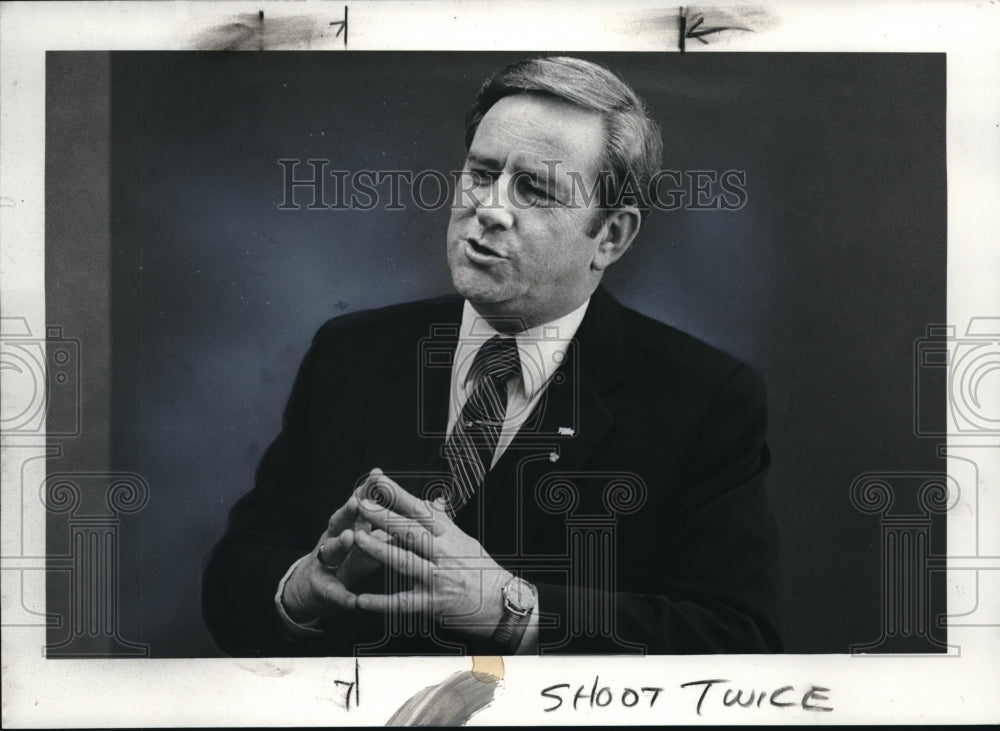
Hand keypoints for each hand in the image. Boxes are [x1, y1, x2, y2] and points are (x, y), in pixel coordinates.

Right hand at [281, 472, 391, 623]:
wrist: (317, 589)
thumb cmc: (351, 558)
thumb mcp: (371, 539)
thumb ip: (393, 524)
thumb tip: (424, 506)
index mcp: (348, 526)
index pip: (358, 505)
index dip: (367, 490)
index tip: (377, 474)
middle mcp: (333, 539)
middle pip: (338, 521)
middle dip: (347, 511)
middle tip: (356, 501)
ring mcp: (325, 563)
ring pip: (330, 551)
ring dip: (339, 544)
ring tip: (350, 537)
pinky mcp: (322, 589)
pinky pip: (332, 592)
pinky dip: (341, 595)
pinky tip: (351, 600)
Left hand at [351, 472, 512, 640]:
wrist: (502, 603)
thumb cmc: (481, 569)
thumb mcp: (465, 540)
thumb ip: (443, 522)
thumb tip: (431, 500)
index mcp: (449, 535)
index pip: (421, 511)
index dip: (399, 495)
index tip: (378, 481)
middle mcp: (444, 554)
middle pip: (411, 532)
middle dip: (384, 517)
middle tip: (360, 504)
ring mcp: (438, 579)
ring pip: (405, 562)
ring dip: (379, 550)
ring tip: (357, 539)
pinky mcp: (433, 604)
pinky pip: (403, 603)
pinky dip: (381, 603)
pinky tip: (360, 600)